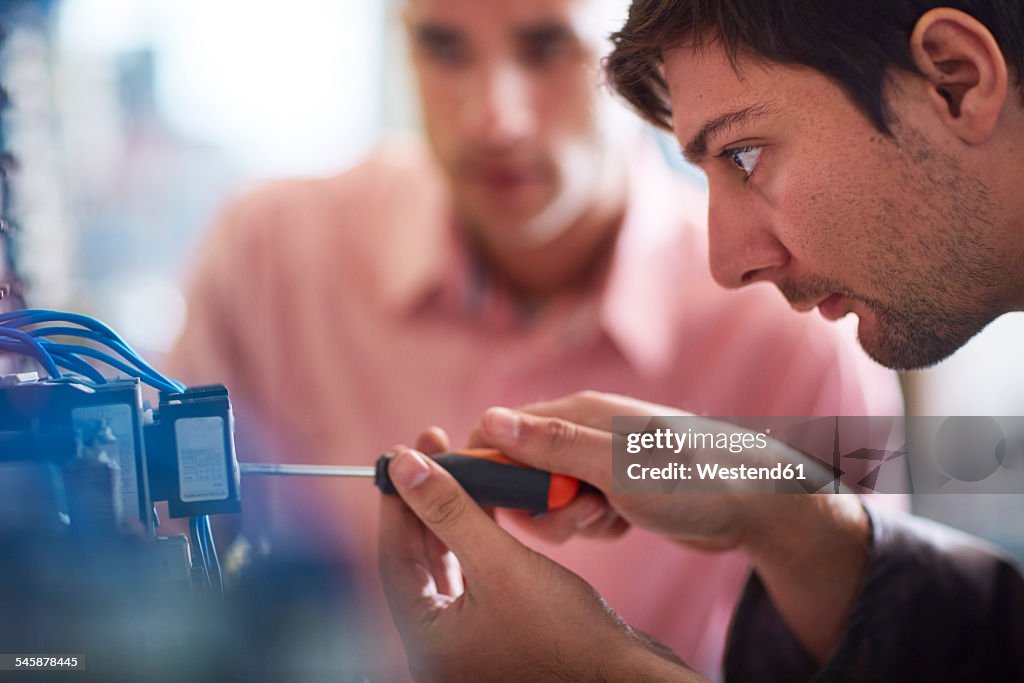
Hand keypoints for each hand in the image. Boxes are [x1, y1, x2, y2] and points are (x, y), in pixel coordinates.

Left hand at [377, 434, 701, 681]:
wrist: (625, 676)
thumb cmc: (565, 633)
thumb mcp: (500, 564)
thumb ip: (450, 512)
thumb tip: (404, 466)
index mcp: (425, 640)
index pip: (394, 557)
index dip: (399, 500)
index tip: (403, 452)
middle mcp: (440, 644)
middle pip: (419, 558)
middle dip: (427, 500)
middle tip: (433, 448)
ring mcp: (469, 640)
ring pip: (448, 563)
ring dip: (454, 515)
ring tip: (463, 467)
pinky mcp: (498, 631)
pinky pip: (474, 575)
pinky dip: (478, 538)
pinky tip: (489, 505)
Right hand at [467, 391, 871, 660]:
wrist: (757, 505)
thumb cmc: (691, 480)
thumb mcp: (614, 467)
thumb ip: (551, 446)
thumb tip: (489, 419)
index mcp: (576, 413)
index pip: (501, 429)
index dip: (490, 467)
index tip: (503, 503)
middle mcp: (583, 432)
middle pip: (522, 471)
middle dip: (540, 505)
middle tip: (581, 515)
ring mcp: (600, 461)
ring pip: (551, 498)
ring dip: (571, 520)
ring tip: (609, 518)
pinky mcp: (615, 488)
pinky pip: (580, 512)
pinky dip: (596, 526)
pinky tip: (625, 523)